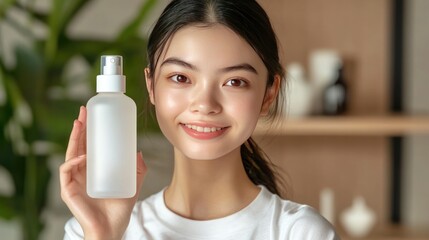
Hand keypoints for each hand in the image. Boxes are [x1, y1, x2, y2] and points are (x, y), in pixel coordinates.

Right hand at [60, 106, 146, 239]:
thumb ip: (139, 169)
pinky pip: (66, 171)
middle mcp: (82, 172)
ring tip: (80, 123)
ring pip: (70, 153)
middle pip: (78, 144)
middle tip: (84, 111)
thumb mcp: (133, 183)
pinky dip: (72, 162)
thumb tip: (140, 151)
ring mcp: (74, 180)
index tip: (93, 114)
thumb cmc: (120, 208)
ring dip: (73, 137)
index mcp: (94, 169)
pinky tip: (82, 155)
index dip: (89, 129)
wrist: (112, 228)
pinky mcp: (68, 190)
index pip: (89, 144)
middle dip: (80, 126)